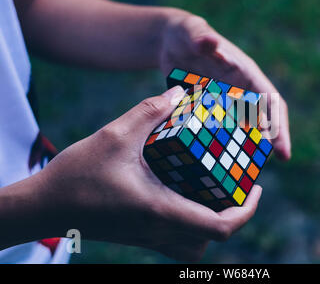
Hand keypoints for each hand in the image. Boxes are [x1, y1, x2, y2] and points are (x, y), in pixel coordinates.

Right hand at [26, 86, 261, 260]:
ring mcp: (149, 237)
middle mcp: (160, 230)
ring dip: (212, 221)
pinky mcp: (139, 235)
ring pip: (197, 244)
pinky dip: (190, 224)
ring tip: (213, 189)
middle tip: (236, 183)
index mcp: (161, 210)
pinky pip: (177, 240)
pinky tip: (182, 193)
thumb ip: (149, 111)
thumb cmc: (76, 176)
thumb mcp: (114, 136)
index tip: (258, 186)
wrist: (43, 208)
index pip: (222, 226)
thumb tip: (179, 93)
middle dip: (234, 212)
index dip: (248, 209)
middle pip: (214, 237)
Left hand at [160, 14, 290, 159]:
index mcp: (245, 73)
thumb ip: (201, 37)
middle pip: (262, 119)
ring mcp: (227, 101)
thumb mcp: (191, 32)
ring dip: (247, 146)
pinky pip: (222, 129)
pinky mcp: (211, 108)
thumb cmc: (185, 33)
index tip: (282, 151)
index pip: (270, 100)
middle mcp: (241, 89)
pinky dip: (225, 144)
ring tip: (243, 170)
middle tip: (260, 167)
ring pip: (244, 127)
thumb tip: (211, 42)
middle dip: (267, 142)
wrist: (169, 42)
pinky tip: (218, 161)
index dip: (278, 125)